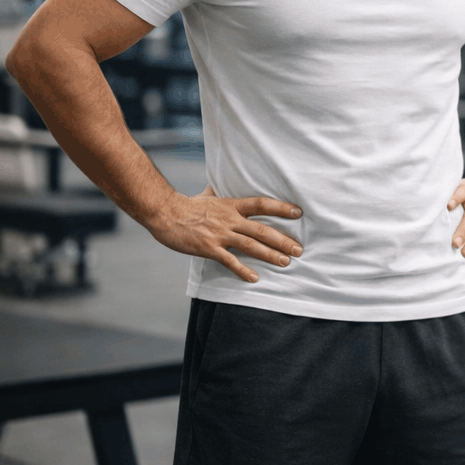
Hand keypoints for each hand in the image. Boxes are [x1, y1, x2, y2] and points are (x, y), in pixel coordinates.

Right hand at [147, 187, 302, 282]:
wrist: (165, 213)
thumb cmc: (185, 205)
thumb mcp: (206, 195)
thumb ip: (216, 193)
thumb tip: (217, 186)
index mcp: (232, 205)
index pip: (261, 204)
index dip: (281, 208)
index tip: (298, 213)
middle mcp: (230, 219)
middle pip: (262, 230)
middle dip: (283, 240)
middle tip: (299, 249)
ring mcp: (220, 234)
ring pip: (251, 246)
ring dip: (270, 255)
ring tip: (286, 262)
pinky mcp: (209, 248)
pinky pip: (229, 261)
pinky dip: (243, 270)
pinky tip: (254, 278)